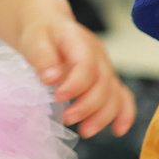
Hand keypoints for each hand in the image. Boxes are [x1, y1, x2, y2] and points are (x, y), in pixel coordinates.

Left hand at [18, 16, 133, 137]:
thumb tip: (50, 79)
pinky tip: (117, 130)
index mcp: (80, 41)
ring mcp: (105, 68)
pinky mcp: (106, 80)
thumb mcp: (34, 40)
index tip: (58, 97)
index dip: (76, 85)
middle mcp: (98, 56)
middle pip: (104, 83)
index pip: (86, 65)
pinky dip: (124, 114)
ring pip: (114, 94)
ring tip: (84, 131)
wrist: (48, 27)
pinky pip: (122, 96)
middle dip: (87, 106)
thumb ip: (42, 57)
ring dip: (103, 116)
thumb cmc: (41, 34)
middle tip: (66, 118)